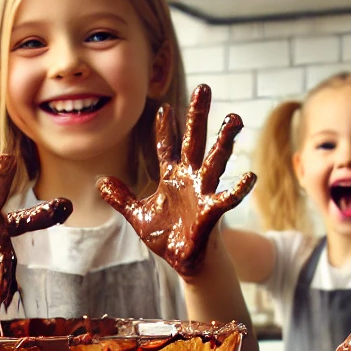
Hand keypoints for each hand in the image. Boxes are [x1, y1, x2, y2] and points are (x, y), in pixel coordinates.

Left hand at [98, 84, 255, 277]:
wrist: (185, 262)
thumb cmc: (167, 238)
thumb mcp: (138, 216)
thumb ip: (121, 198)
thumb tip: (101, 182)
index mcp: (172, 177)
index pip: (167, 146)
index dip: (165, 128)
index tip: (164, 108)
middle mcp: (190, 178)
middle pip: (195, 140)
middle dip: (198, 115)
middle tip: (204, 88)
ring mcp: (203, 192)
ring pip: (216, 160)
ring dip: (225, 140)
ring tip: (235, 118)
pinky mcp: (212, 212)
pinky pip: (227, 198)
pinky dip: (238, 189)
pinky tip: (250, 177)